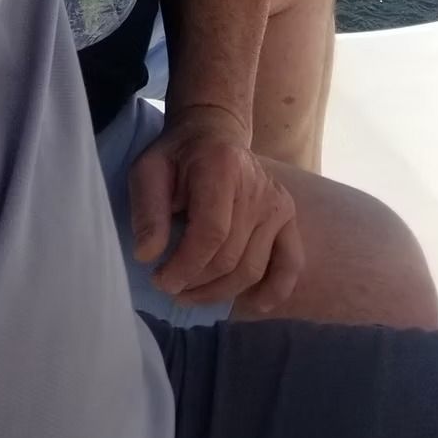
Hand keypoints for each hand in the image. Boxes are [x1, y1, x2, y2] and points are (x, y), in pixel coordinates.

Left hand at [127, 105, 302, 312]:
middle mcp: (258, 188)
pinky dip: (275, 290)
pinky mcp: (288, 217)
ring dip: (220, 292)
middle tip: (169, 287)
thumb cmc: (177, 156)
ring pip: (253, 268)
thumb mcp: (148, 170)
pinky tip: (254, 304)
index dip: (186, 265)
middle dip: (196, 281)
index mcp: (222, 168)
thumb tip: (147, 256)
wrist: (212, 133)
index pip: (211, 233)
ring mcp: (278, 204)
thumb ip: (147, 210)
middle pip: (231, 256)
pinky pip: (290, 263)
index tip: (160, 280)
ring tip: (191, 294)